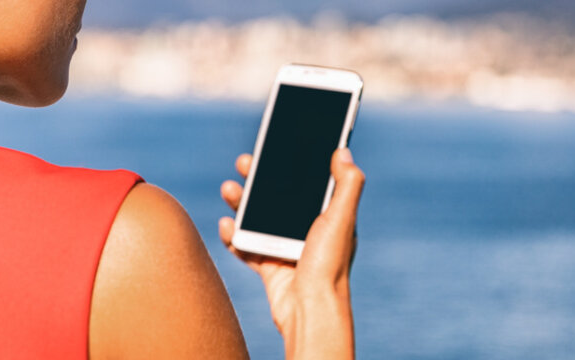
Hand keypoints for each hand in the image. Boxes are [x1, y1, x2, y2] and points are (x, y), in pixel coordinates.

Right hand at [218, 148, 363, 359]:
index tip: (274, 145)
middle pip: (276, 197)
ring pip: (256, 218)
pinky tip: (227, 225)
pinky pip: (245, 246)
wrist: (310, 310)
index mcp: (327, 217)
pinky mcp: (268, 266)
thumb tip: (343, 151)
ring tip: (228, 190)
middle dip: (258, 179)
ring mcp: (285, 248)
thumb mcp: (341, 219)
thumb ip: (346, 184)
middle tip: (244, 162)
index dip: (290, 163)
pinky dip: (233, 236)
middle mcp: (306, 231)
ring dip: (240, 202)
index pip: (306, 182)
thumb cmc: (329, 266)